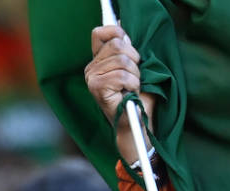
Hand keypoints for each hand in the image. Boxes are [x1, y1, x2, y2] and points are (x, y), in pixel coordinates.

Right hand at [85, 26, 155, 164]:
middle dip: (134, 60)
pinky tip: (129, 94)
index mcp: (99, 60)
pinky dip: (133, 84)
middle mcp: (91, 67)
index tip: (130, 48)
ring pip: (122, 61)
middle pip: (117, 45)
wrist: (137, 124)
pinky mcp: (96, 87)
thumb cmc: (138, 98)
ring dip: (135, 75)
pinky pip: (122, 75)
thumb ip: (127, 49)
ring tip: (132, 88)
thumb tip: (123, 26)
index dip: (117, 33)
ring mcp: (92, 77)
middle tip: (134, 78)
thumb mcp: (136, 68)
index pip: (100, 33)